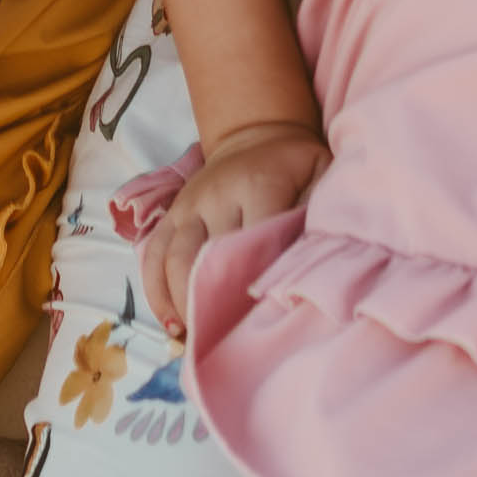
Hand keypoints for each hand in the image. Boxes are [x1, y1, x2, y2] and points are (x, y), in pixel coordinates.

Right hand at [142, 116, 325, 326]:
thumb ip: (318, 212)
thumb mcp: (322, 173)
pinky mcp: (172, 214)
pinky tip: (171, 323)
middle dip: (213, 303)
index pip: (252, 243)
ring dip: (180, 302)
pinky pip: (153, 254)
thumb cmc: (297, 164)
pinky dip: (156, 291)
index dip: (255, 285)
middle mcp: (215, 195)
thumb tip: (313, 262)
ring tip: (195, 340)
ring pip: (173, 259)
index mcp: (257, 185)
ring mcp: (188, 205)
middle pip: (206, 257)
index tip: (263, 321)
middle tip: (226, 343)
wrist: (258, 133)